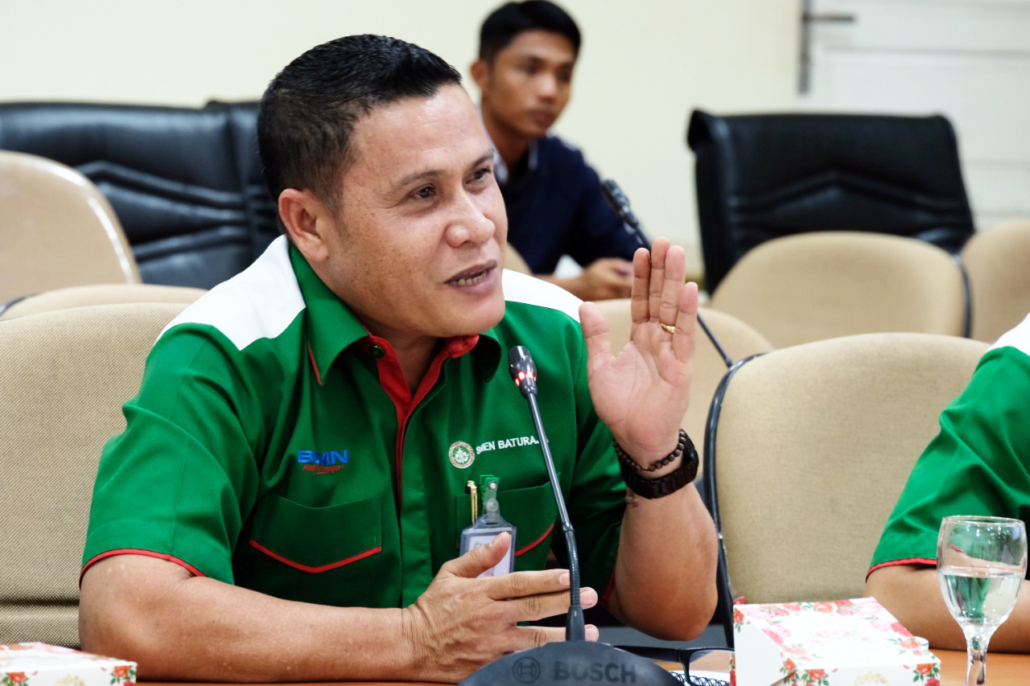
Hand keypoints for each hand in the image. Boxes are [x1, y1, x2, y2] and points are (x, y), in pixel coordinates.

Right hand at [401, 533, 598, 680]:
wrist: (412, 645)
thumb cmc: (432, 607)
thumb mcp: (451, 573)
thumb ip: (480, 557)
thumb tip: (503, 539)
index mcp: (482, 593)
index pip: (521, 584)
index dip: (547, 579)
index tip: (569, 576)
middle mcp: (491, 618)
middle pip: (535, 609)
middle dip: (566, 602)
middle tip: (589, 597)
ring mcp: (492, 644)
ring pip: (536, 640)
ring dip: (564, 636)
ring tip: (587, 632)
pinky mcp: (490, 665)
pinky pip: (522, 662)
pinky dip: (543, 660)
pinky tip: (561, 658)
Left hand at [580, 238, 697, 463]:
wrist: (634, 438)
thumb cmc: (620, 408)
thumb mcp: (599, 367)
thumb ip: (595, 337)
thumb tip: (585, 306)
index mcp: (640, 339)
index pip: (642, 300)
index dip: (641, 277)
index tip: (641, 252)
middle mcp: (657, 341)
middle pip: (660, 297)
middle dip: (661, 269)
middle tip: (663, 241)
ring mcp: (670, 351)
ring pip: (672, 309)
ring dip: (674, 281)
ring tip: (675, 254)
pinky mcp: (680, 366)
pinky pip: (683, 335)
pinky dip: (685, 312)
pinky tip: (688, 290)